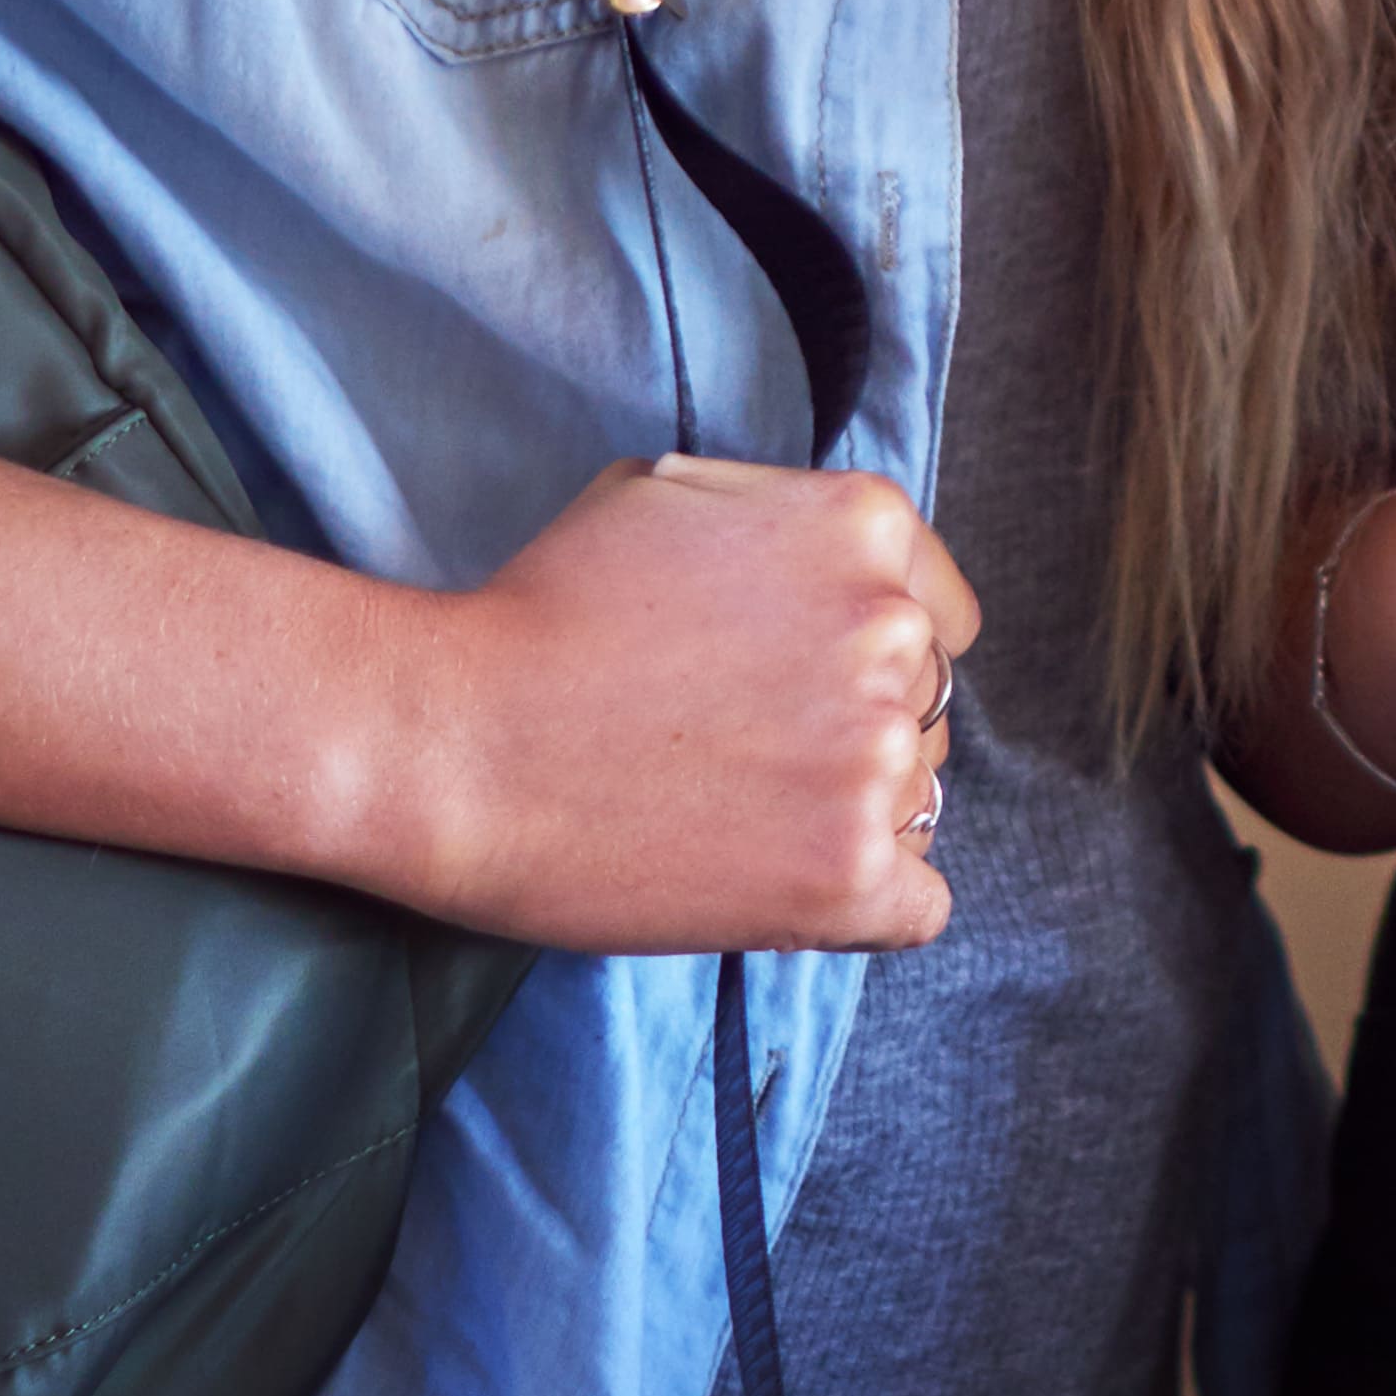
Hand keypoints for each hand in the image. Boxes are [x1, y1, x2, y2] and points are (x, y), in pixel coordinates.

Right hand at [373, 451, 978, 957]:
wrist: (456, 743)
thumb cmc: (541, 611)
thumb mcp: (674, 492)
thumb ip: (784, 520)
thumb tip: (836, 571)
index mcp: (864, 528)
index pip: (940, 613)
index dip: (869, 655)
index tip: (800, 686)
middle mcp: (892, 632)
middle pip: (926, 705)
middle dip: (851, 730)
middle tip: (744, 753)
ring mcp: (876, 758)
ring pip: (918, 799)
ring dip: (847, 813)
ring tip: (735, 813)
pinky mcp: (848, 874)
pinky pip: (920, 904)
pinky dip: (868, 903)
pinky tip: (788, 883)